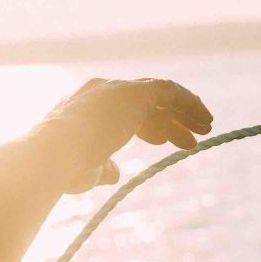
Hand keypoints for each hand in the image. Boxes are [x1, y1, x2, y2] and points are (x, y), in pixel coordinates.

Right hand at [40, 78, 213, 192]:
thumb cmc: (64, 167)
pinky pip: (169, 90)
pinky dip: (188, 102)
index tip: (164, 142)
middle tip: (189, 139)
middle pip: (143, 102)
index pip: (122, 111)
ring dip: (183, 112)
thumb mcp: (86, 167)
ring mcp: (116, 89)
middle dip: (169, 119)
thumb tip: (115, 172)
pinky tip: (203, 117)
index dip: (147, 125)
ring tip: (205, 129)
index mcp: (84, 106)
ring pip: (159, 95)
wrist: (56, 154)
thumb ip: (102, 166)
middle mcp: (100, 92)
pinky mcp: (134, 92)